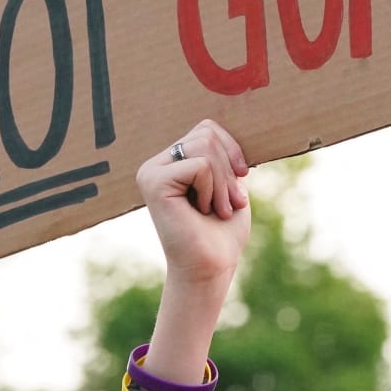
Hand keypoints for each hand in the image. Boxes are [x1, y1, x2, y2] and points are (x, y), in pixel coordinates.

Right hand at [137, 121, 250, 287]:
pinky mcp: (153, 182)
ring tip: (217, 209)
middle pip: (207, 133)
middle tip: (228, 202)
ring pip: (205, 147)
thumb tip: (235, 122)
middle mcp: (155, 164)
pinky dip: (212, 189)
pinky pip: (199, 165)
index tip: (240, 179)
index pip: (207, 128)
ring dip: (223, 182)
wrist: (211, 267)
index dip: (231, 149)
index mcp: (171, 163)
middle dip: (228, 169)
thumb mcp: (228, 184)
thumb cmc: (222, 233)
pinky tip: (202, 211)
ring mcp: (150, 172)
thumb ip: (223, 155)